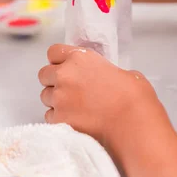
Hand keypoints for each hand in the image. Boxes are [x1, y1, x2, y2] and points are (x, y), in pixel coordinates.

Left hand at [39, 44, 163, 145]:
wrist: (132, 124)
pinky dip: (59, 118)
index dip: (58, 60)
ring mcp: (59, 98)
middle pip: (44, 74)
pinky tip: (75, 121)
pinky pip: (50, 117)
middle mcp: (65, 75)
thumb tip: (105, 78)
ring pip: (45, 97)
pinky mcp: (58, 120)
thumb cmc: (133, 97)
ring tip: (74, 108)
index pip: (53, 52)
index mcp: (80, 58)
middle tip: (69, 90)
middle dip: (54, 81)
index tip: (64, 67)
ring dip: (56, 101)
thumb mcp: (121, 72)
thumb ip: (103, 70)